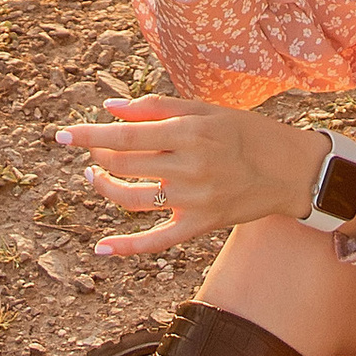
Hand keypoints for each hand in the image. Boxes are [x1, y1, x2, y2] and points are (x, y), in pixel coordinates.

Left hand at [53, 95, 326, 257]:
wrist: (293, 171)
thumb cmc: (248, 133)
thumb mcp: (207, 110)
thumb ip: (157, 107)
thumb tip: (109, 107)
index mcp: (190, 133)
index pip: (126, 136)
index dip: (90, 136)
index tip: (62, 136)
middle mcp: (190, 166)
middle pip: (124, 166)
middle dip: (99, 157)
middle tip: (93, 150)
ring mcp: (195, 199)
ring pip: (133, 199)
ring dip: (105, 188)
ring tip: (95, 177)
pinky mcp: (201, 225)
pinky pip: (158, 240)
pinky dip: (128, 247)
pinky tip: (102, 248)